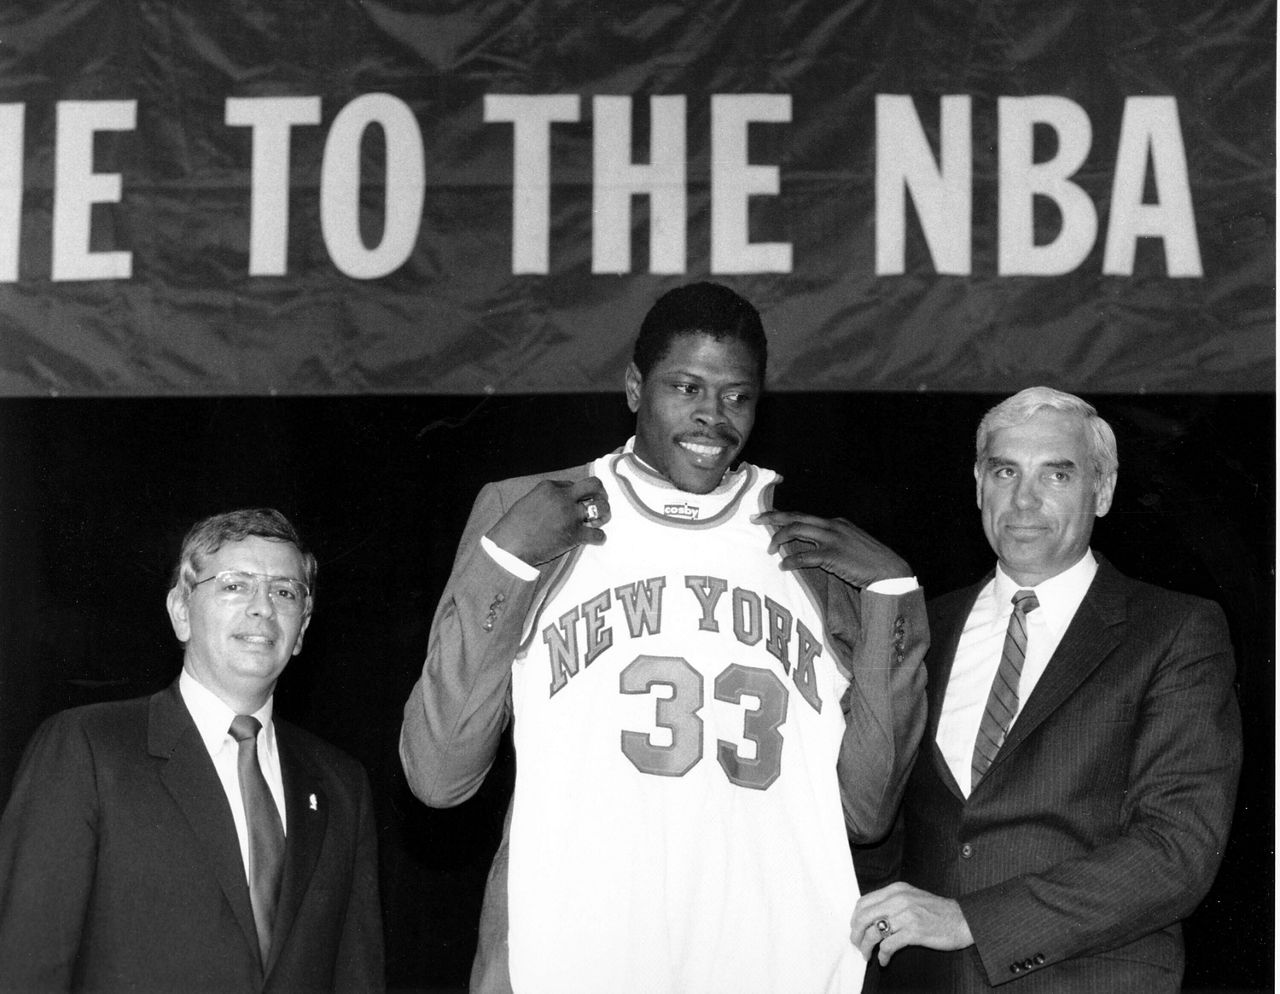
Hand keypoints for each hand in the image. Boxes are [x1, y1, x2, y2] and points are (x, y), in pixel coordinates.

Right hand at [486, 477, 610, 565]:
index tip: (575, 502)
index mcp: (550, 487)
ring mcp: (571, 516)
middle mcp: (564, 498)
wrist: (510, 547)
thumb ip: (546, 497)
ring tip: (600, 519)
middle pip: (594, 485)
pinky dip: (599, 538)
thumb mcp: (528, 501)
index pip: (573, 484)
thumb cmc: (514, 526)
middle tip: (601, 500)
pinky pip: (598, 535)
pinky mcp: (575, 535)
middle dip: (601, 492)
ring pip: (601, 508)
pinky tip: (596, 539)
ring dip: (604, 513)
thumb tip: (561, 499)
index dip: (576, 494)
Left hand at [753, 510, 909, 587]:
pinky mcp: (833, 555)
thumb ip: (834, 542)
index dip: (783, 516)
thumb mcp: (852, 544)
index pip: (804, 515)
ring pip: (797, 531)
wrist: (890, 572)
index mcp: (836, 523)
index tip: (766, 517)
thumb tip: (813, 548)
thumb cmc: (871, 563)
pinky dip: (791, 560)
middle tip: (754, 520)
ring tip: (769, 549)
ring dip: (779, 539)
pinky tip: (784, 565)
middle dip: (773, 517)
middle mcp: (833, 526)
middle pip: (796, 517)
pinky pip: (804, 556)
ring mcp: (833, 539)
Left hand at [850, 882, 973, 965]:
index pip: (864, 902)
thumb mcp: (911, 897)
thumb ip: (891, 902)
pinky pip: (889, 945)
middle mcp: (899, 899)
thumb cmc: (937, 910)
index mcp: (896, 890)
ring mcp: (907, 915)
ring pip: (874, 932)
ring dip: (867, 947)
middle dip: (856, 934)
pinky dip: (883, 955)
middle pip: (864, 917)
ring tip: (868, 955)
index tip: (856, 929)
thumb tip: (869, 917)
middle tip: (858, 945)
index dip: (855, 919)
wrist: (962, 919)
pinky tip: (884, 960)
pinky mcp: (914, 931)